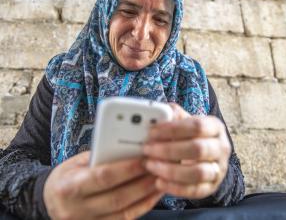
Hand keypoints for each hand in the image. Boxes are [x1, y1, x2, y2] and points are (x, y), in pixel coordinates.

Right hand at [44, 151, 162, 219]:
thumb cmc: (66, 177)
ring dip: (146, 195)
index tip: (144, 159)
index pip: (102, 177)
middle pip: (117, 197)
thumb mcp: (75, 163)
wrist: (50, 202)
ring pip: (124, 212)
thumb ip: (100, 158)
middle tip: (158, 168)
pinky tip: (153, 195)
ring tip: (161, 180)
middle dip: (142, 182)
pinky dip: (142, 207)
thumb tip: (129, 148)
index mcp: (69, 186)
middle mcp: (77, 209)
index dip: (126, 169)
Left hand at [143, 103, 230, 198]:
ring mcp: (219, 169)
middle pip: (198, 149)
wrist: (205, 156)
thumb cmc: (190, 135)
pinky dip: (176, 188)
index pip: (197, 126)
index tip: (152, 132)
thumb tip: (160, 111)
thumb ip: (172, 115)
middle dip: (169, 150)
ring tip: (150, 166)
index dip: (173, 129)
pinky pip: (195, 190)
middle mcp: (221, 147)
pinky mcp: (212, 187)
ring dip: (171, 170)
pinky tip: (159, 182)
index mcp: (215, 126)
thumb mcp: (184, 121)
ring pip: (198, 172)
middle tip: (147, 150)